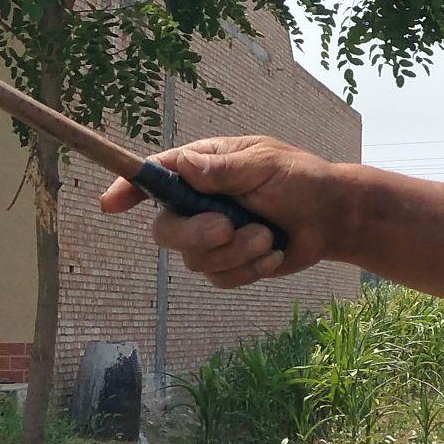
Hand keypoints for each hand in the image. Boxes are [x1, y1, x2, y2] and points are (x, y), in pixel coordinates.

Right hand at [97, 134, 348, 288]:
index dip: (127, 188)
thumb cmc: (300, 179)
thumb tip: (182, 163)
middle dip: (194, 235)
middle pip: (165, 230)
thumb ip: (224, 170)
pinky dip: (249, 270)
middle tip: (227, 228)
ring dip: (235, 253)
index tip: (111, 204)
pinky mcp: (227, 265)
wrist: (332, 218)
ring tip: (268, 237)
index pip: (155, 175)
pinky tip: (274, 255)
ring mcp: (211, 237)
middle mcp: (198, 203)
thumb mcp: (265, 165)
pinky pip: (220, 279)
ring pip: (195, 260)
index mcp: (203, 168)